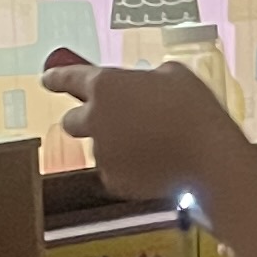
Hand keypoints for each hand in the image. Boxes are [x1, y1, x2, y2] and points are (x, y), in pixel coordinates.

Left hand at [48, 58, 256, 203]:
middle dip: (88, 120)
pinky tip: (157, 163)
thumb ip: (148, 79)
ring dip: (116, 144)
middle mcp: (95, 119)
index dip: (56, 77)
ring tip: (154, 144)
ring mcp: (102, 153)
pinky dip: (130, 168)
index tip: (47, 79)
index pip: (68, 78)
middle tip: (115, 119)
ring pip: (100, 148)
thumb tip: (146, 86)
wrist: (209, 159)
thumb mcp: (174, 76)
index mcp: (105, 86)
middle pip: (72, 121)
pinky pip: (116, 171)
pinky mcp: (114, 181)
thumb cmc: (195, 109)